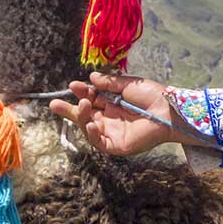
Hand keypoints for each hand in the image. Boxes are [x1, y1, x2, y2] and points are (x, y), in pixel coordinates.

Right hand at [48, 73, 173, 155]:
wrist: (168, 110)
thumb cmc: (152, 95)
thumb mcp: (127, 85)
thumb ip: (108, 83)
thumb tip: (91, 77)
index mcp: (113, 104)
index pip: (91, 100)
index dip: (81, 93)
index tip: (73, 85)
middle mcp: (110, 119)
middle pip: (85, 116)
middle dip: (70, 110)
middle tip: (54, 104)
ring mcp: (113, 133)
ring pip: (89, 128)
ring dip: (82, 117)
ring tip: (83, 104)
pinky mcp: (117, 146)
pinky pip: (99, 143)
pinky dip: (91, 134)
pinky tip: (89, 124)